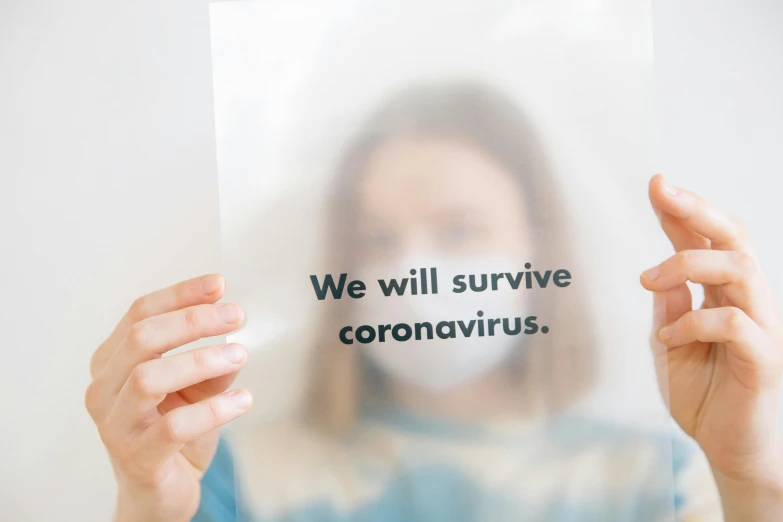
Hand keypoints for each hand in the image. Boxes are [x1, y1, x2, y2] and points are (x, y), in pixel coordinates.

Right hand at [85, 275, 251, 521]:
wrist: (162, 494)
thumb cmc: (176, 433)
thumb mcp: (198, 388)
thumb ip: (212, 362)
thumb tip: (234, 336)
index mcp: (112, 363)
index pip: (139, 314)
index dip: (180, 295)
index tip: (219, 284)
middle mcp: (104, 390)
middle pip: (141, 338)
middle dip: (192, 321)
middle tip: (236, 315)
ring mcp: (115, 425)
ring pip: (149, 378)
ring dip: (201, 360)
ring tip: (240, 355)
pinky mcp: (136, 458)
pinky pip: (173, 426)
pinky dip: (214, 409)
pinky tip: (243, 400)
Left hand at [641, 175, 782, 519]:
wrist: (730, 450)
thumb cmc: (705, 397)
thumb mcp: (671, 347)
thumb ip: (668, 310)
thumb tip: (658, 274)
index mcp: (722, 296)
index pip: (706, 242)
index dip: (682, 211)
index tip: (656, 183)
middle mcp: (746, 302)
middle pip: (735, 238)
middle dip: (698, 209)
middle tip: (662, 191)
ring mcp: (761, 327)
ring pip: (741, 268)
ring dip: (689, 262)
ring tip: (647, 279)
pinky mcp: (765, 358)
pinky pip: (736, 322)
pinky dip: (695, 322)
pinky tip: (668, 338)